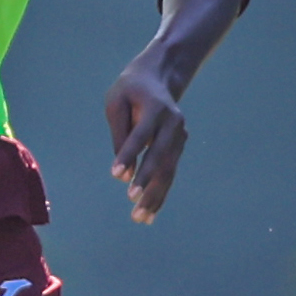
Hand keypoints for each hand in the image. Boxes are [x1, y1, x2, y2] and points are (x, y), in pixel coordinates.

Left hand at [105, 48, 189, 223]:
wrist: (159, 78)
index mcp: (156, 107)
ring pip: (168, 170)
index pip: (141, 135)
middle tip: (132, 202)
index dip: (128, 155)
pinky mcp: (178, 147)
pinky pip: (169, 173)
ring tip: (140, 218)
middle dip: (147, 181)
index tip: (115, 176)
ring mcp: (179, 136)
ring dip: (155, 195)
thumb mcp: (116, 102)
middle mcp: (173, 123)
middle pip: (160, 156)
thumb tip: (122, 171)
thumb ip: (119, 134)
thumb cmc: (130, 90)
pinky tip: (150, 214)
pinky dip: (160, 193)